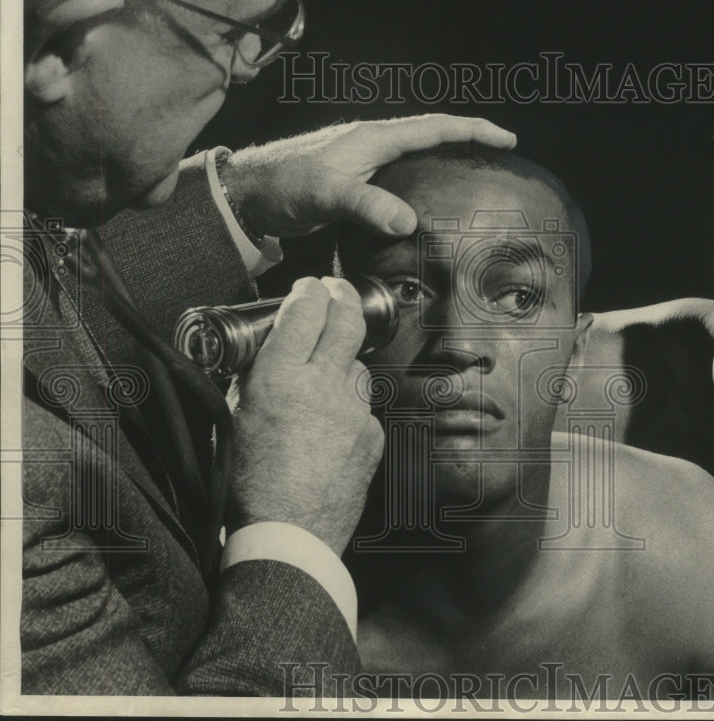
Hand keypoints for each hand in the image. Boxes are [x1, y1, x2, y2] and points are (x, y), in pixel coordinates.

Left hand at [219, 114, 516, 237]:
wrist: (249, 193)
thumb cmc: (284, 185)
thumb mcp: (327, 193)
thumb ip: (367, 205)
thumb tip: (407, 222)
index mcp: (374, 138)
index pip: (435, 127)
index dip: (473, 130)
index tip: (506, 140)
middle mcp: (374, 144)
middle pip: (432, 135)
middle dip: (468, 140)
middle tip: (499, 156)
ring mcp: (366, 162)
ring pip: (418, 155)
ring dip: (447, 159)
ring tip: (475, 176)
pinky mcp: (358, 181)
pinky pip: (403, 175)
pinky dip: (424, 180)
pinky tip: (429, 201)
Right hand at [225, 277, 381, 554]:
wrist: (288, 535)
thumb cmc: (247, 485)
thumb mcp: (232, 421)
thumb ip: (250, 381)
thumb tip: (264, 357)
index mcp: (280, 377)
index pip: (305, 312)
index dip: (310, 291)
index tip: (310, 286)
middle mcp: (323, 385)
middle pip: (347, 321)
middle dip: (342, 296)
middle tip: (336, 290)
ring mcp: (353, 410)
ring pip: (357, 365)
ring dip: (344, 360)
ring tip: (326, 372)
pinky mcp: (372, 434)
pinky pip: (363, 406)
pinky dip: (349, 406)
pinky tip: (331, 424)